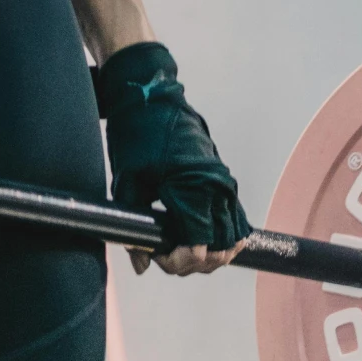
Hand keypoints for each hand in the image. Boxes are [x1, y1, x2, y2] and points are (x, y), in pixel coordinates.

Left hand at [96, 41, 249, 278]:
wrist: (149, 95)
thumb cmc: (136, 134)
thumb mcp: (127, 182)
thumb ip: (136, 228)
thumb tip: (142, 265)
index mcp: (194, 190)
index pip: (201, 250)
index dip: (178, 262)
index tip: (156, 256)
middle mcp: (218, 187)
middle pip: (222, 249)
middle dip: (194, 262)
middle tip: (165, 255)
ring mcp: (225, 181)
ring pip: (233, 237)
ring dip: (211, 252)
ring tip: (180, 248)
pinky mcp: (224, 176)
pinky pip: (234, 218)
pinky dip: (222, 234)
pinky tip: (197, 236)